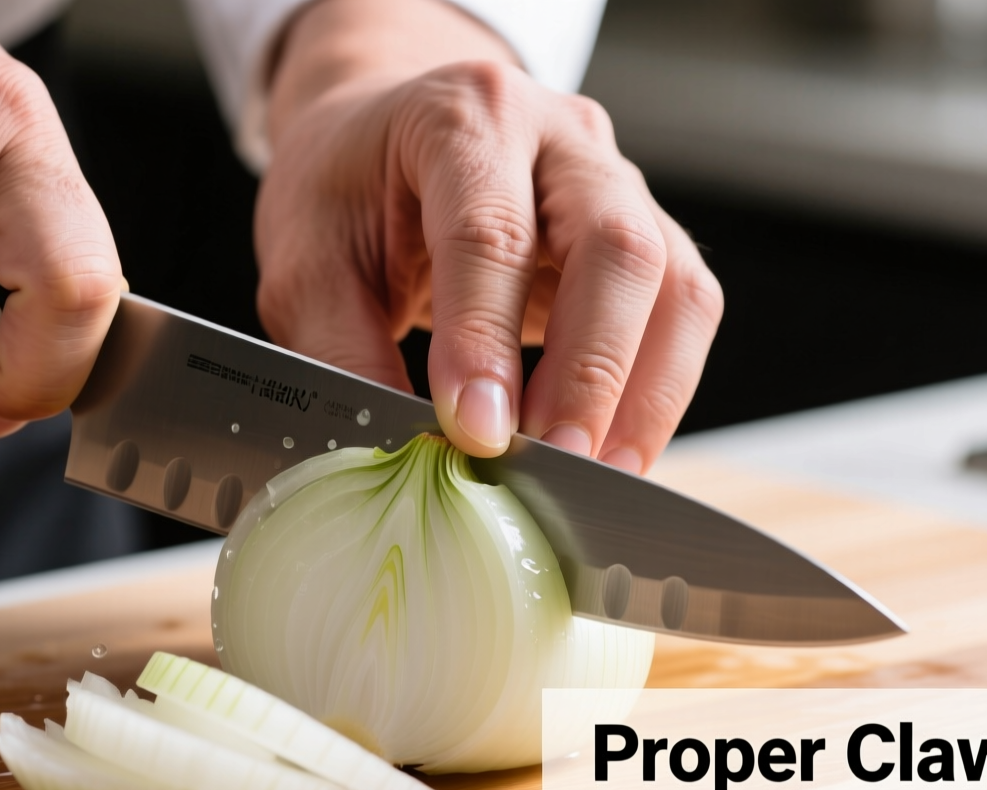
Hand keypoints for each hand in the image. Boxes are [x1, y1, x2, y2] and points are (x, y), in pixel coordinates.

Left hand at [254, 0, 722, 471]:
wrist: (383, 139)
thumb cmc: (347, 193)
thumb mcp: (305, 263)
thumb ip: (343, 351)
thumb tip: (397, 452)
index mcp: (464, 117)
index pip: (492, 231)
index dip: (486, 338)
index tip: (476, 430)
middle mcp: (561, 138)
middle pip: (615, 247)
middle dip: (590, 371)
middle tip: (550, 462)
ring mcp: (619, 184)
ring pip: (673, 286)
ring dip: (641, 394)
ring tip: (592, 474)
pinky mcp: (649, 239)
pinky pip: (681, 316)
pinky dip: (656, 393)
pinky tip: (612, 451)